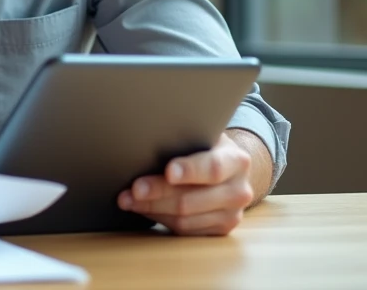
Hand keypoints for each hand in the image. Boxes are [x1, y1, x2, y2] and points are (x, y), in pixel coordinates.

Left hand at [117, 132, 255, 235]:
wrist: (230, 170)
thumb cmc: (207, 147)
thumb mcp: (204, 135)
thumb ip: (185, 138)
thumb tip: (146, 138)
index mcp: (237, 161)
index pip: (213, 168)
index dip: (190, 171)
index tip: (168, 171)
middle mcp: (239, 191)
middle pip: (191, 199)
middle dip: (157, 193)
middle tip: (133, 189)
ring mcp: (232, 214)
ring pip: (185, 219)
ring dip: (152, 209)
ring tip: (128, 200)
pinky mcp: (220, 230)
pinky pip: (184, 231)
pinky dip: (160, 218)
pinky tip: (144, 208)